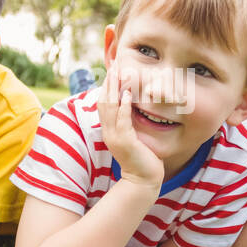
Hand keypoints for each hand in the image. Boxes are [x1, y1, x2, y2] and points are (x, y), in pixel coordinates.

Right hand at [99, 62, 164, 188]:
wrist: (143, 181)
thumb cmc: (141, 159)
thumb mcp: (132, 138)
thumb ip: (129, 124)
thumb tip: (131, 108)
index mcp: (109, 131)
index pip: (103, 104)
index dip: (106, 87)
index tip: (111, 71)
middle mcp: (108, 133)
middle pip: (104, 102)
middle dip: (109, 83)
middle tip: (114, 65)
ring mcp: (115, 137)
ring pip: (111, 108)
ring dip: (115, 89)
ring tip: (119, 73)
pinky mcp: (126, 142)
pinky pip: (123, 121)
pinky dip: (124, 107)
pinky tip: (128, 94)